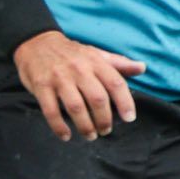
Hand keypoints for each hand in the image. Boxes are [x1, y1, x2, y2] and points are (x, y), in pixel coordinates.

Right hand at [13, 31, 143, 140]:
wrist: (36, 42)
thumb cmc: (72, 53)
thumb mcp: (96, 54)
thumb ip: (119, 64)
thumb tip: (143, 68)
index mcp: (96, 63)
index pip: (116, 84)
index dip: (125, 102)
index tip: (129, 118)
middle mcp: (79, 70)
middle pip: (98, 99)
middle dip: (105, 120)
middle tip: (106, 130)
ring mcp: (59, 78)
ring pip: (76, 107)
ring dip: (85, 126)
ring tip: (90, 135)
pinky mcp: (41, 86)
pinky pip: (51, 110)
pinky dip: (59, 126)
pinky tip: (66, 136)